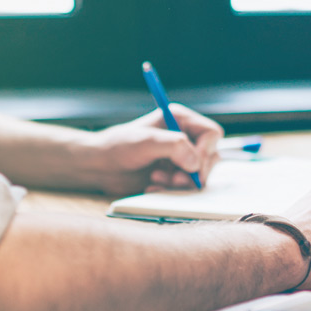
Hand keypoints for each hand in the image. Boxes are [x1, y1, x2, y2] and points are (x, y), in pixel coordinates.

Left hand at [77, 104, 222, 195]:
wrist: (99, 166)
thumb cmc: (118, 147)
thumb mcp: (146, 142)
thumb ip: (175, 146)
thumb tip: (196, 163)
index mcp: (180, 119)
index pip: (211, 133)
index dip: (206, 151)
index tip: (192, 166)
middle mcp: (184, 136)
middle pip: (210, 156)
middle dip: (193, 171)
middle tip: (175, 180)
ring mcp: (180, 157)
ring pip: (200, 174)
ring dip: (181, 183)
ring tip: (157, 181)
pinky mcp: (174, 175)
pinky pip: (187, 187)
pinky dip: (173, 191)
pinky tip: (153, 187)